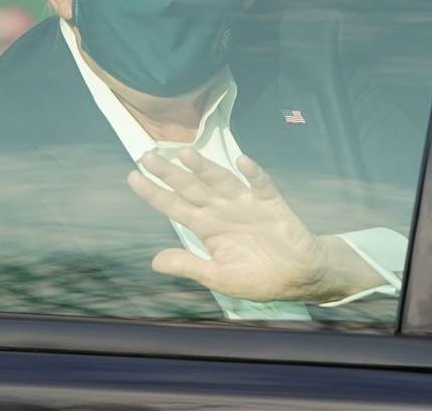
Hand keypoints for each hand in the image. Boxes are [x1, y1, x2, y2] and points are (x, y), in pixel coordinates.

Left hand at [128, 149, 377, 302]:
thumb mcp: (219, 277)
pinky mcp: (271, 204)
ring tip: (187, 154)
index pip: (174, 207)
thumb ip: (189, 266)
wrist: (299, 276)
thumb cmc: (257, 277)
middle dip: (171, 173)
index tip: (132, 176)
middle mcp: (222, 210)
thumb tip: (154, 261)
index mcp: (207, 228)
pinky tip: (242, 162)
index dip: (154, 193)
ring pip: (221, 181)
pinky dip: (252, 174)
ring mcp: (246, 204)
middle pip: (191, 188)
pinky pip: (261, 185)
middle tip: (147, 156)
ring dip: (206, 168)